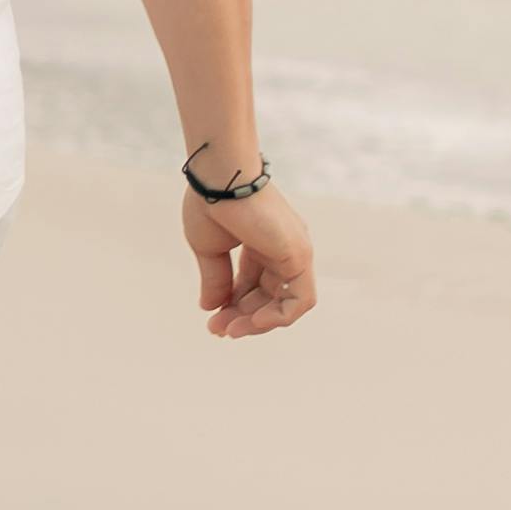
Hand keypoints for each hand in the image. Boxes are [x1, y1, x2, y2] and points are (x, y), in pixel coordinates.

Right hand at [184, 179, 314, 335]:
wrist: (219, 179)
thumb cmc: (211, 204)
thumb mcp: (210, 250)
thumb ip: (216, 280)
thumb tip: (209, 309)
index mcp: (263, 244)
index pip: (254, 286)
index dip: (234, 306)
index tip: (211, 319)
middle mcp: (284, 249)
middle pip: (269, 297)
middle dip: (242, 317)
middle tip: (217, 330)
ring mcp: (296, 252)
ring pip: (286, 303)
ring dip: (258, 322)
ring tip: (230, 330)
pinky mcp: (300, 256)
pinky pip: (300, 300)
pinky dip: (279, 317)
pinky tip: (252, 321)